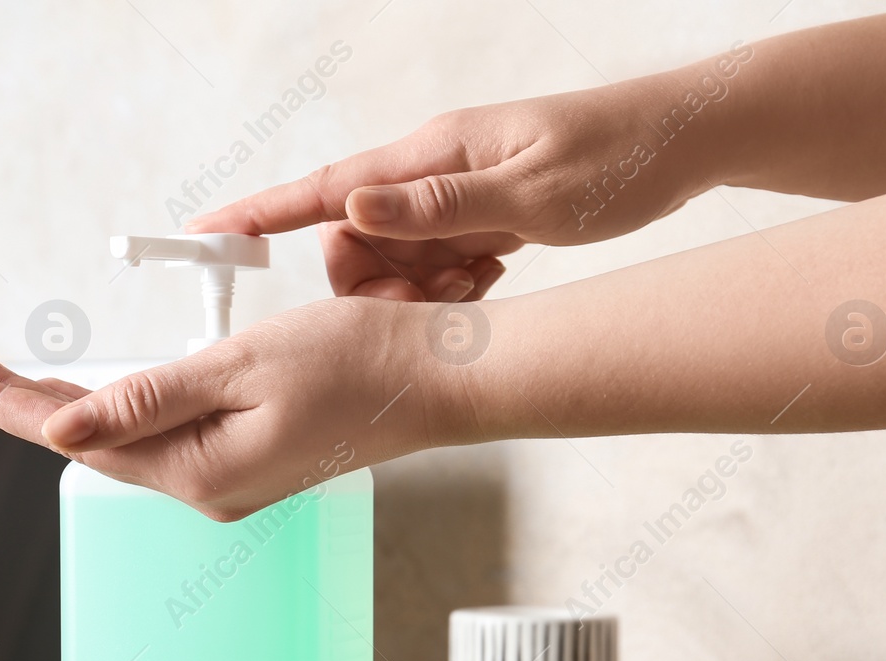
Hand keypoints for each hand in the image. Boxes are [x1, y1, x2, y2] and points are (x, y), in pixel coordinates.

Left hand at [0, 298, 456, 519]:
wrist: (437, 379)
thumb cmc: (356, 363)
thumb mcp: (240, 368)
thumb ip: (148, 399)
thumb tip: (64, 429)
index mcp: (200, 470)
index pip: (75, 435)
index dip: (5, 399)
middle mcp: (207, 488)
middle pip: (88, 442)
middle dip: (17, 402)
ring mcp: (227, 479)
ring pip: (122, 441)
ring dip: (62, 407)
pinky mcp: (246, 462)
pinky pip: (161, 439)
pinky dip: (116, 413)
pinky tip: (88, 398)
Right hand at [187, 71, 724, 300]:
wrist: (683, 144)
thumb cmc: (617, 160)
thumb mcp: (531, 194)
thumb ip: (439, 207)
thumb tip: (353, 207)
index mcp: (432, 156)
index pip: (324, 188)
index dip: (258, 212)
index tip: (202, 231)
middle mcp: (432, 174)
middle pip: (355, 242)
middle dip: (378, 283)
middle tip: (446, 291)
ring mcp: (454, 197)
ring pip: (395, 263)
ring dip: (425, 292)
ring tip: (484, 283)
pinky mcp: (478, 220)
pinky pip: (436, 269)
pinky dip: (456, 288)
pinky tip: (495, 280)